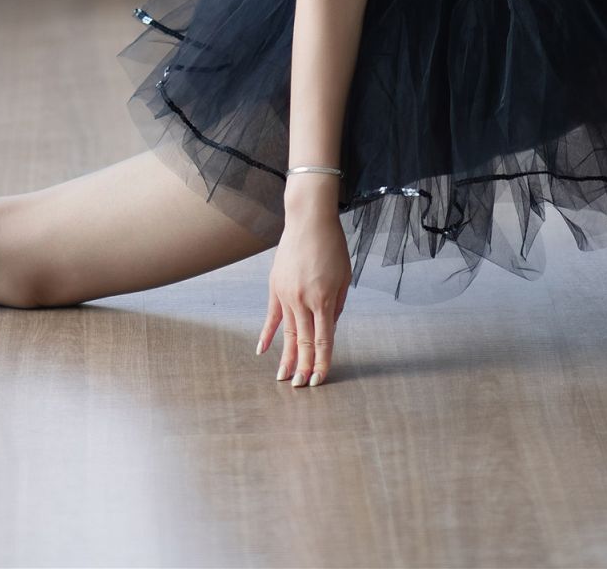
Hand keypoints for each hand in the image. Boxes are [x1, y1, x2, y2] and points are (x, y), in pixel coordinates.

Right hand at [256, 204, 350, 387]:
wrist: (308, 218)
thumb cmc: (332, 246)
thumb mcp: (344, 277)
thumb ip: (337, 306)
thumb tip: (329, 329)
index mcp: (324, 299)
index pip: (324, 340)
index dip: (322, 362)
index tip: (320, 380)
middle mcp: (303, 300)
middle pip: (305, 342)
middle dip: (304, 367)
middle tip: (301, 388)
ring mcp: (286, 294)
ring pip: (287, 333)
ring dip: (286, 357)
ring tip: (283, 378)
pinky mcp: (275, 286)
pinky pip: (271, 316)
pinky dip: (267, 334)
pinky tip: (262, 351)